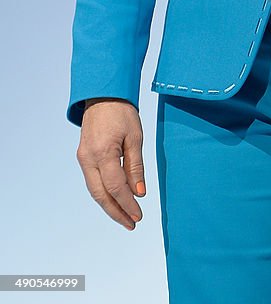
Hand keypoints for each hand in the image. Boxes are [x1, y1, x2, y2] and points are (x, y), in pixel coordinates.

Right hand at [76, 98, 145, 230]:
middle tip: (132, 223)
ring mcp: (83, 158)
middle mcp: (88, 158)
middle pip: (101, 194)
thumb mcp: (135, 137)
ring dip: (109, 205)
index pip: (116, 187)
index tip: (138, 216)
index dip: (128, 204)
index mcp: (103, 152)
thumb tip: (139, 193)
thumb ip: (136, 166)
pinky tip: (115, 199)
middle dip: (116, 211)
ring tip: (125, 216)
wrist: (103, 95)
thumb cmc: (122, 112)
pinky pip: (92, 180)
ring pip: (95, 190)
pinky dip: (104, 192)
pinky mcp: (83, 156)